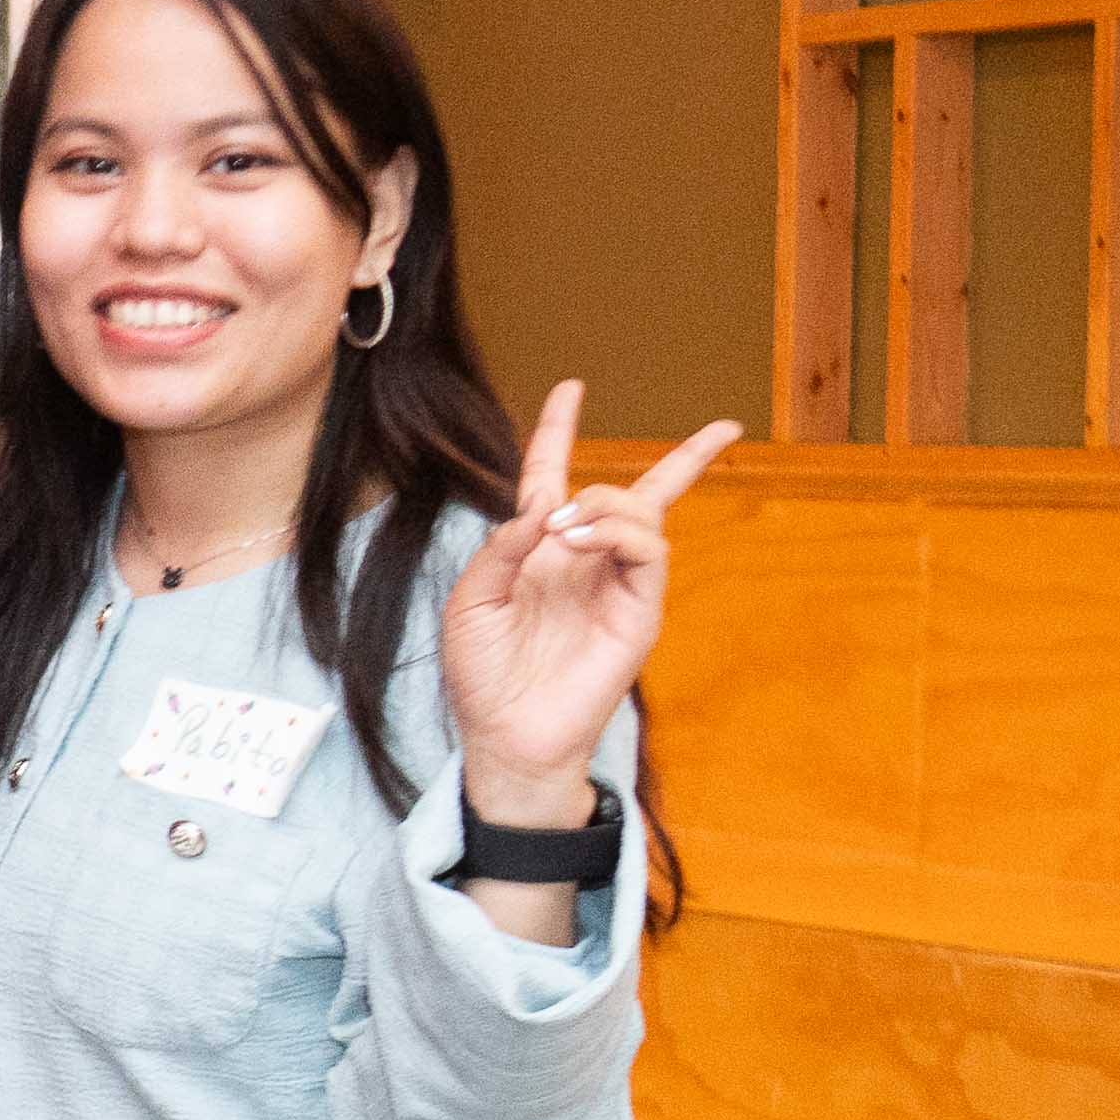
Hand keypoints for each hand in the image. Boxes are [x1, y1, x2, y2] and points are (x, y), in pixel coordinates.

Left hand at [442, 380, 740, 803]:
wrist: (507, 733)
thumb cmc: (484, 673)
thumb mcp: (469, 602)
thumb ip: (499, 548)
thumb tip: (540, 505)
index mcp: (538, 548)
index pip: (553, 473)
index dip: (560, 428)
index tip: (572, 386)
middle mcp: (584, 558)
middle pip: (629, 489)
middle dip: (610, 481)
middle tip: (558, 519)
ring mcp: (618, 582)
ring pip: (641, 511)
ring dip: (605, 508)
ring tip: (567, 535)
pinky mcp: (640, 609)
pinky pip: (650, 551)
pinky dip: (622, 533)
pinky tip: (585, 543)